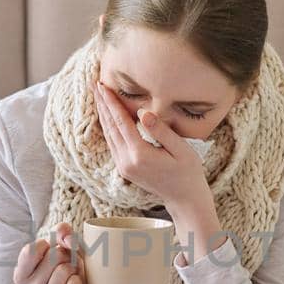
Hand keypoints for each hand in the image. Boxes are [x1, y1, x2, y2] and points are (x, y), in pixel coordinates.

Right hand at [12, 221, 93, 283]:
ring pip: (64, 270)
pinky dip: (79, 280)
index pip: (30, 251)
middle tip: (65, 263)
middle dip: (64, 255)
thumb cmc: (64, 266)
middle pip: (52, 258)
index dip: (45, 245)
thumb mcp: (59, 246)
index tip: (49, 251)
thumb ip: (61, 233)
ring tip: (71, 274)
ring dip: (73, 268)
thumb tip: (66, 236)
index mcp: (21, 275)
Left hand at [94, 80, 210, 212]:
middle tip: (95, 85)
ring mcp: (123, 167)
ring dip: (103, 115)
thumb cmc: (187, 172)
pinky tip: (107, 116)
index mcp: (139, 155)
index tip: (103, 86)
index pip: (121, 123)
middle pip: (110, 127)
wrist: (184, 198)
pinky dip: (108, 127)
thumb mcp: (180, 149)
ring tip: (99, 96)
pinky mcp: (124, 168)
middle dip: (102, 105)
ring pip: (108, 135)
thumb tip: (142, 113)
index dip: (111, 103)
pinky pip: (112, 143)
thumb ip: (160, 130)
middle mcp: (126, 162)